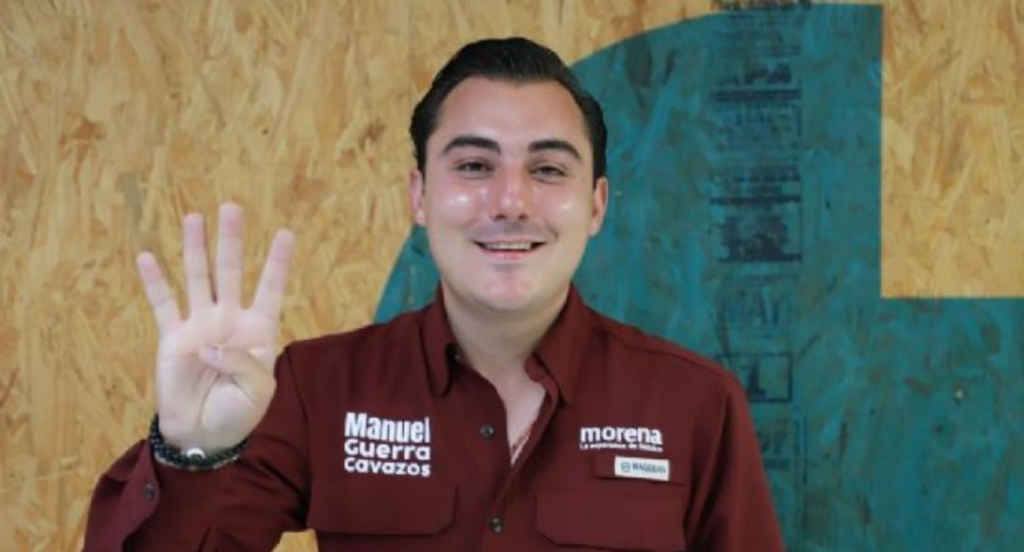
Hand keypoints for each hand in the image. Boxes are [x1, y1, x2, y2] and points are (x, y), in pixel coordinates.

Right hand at [137, 203, 294, 452]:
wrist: (204, 435)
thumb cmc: (239, 413)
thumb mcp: (258, 391)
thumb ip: (242, 363)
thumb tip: (209, 342)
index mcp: (259, 331)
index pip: (270, 289)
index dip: (277, 263)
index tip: (286, 233)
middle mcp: (229, 320)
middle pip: (231, 272)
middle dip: (231, 241)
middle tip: (232, 208)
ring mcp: (200, 325)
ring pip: (197, 278)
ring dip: (195, 249)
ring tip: (194, 218)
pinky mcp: (173, 338)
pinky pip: (163, 305)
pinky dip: (154, 282)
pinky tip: (146, 257)